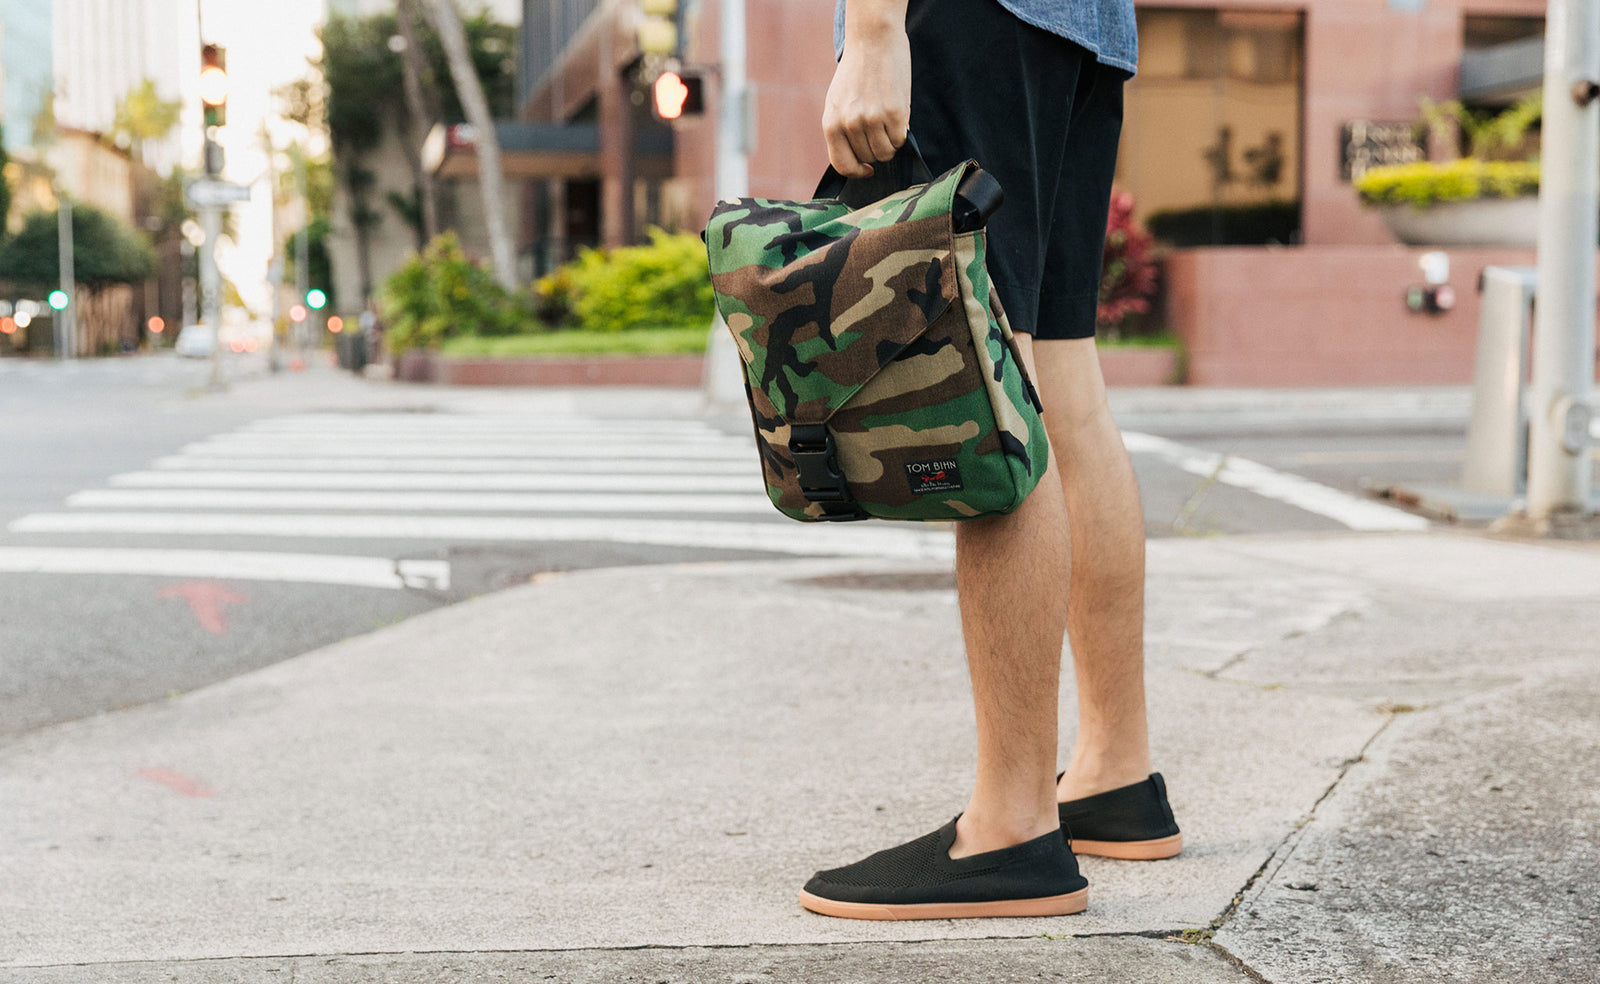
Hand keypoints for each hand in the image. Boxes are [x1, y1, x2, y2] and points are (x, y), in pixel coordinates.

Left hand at [822, 18, 910, 177]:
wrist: (873, 39)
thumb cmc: (856, 71)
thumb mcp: (837, 102)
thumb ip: (842, 130)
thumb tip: (857, 159)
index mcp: (831, 122)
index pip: (842, 165)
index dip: (857, 171)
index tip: (867, 169)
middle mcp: (849, 123)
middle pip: (868, 158)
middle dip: (876, 150)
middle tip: (880, 131)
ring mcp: (871, 118)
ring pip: (885, 153)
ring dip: (890, 143)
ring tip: (888, 123)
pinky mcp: (894, 112)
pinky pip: (900, 140)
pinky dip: (901, 133)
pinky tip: (897, 115)